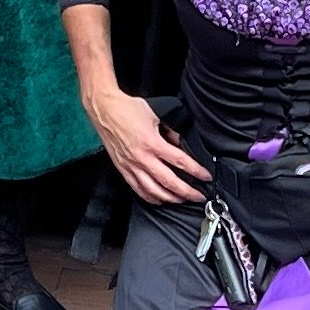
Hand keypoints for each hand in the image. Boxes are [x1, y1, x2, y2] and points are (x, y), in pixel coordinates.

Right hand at [85, 85, 206, 205]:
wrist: (104, 109)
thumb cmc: (127, 109)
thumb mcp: (155, 115)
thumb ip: (169, 131)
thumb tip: (180, 143)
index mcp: (152, 143)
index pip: (180, 161)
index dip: (195, 171)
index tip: (205, 177)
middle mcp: (142, 157)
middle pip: (169, 181)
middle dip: (187, 192)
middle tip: (198, 196)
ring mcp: (131, 165)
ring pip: (153, 190)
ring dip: (170, 198)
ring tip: (181, 200)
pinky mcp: (122, 168)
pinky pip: (138, 189)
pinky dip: (150, 197)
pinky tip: (159, 199)